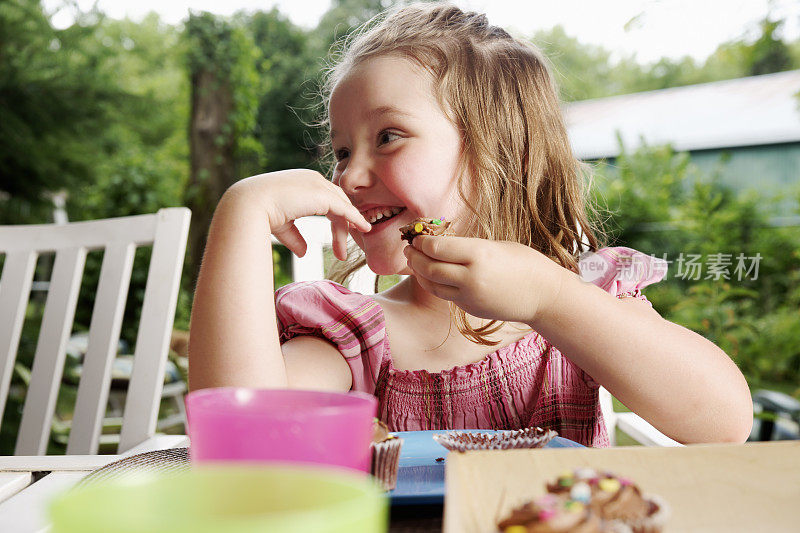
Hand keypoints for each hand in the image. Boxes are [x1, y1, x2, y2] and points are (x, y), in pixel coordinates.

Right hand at [227, 170, 370, 259]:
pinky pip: (345, 209)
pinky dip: (355, 219)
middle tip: (341, 252)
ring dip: (345, 231)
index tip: (337, 237)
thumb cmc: (260, 214)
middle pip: (337, 203)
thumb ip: (295, 237)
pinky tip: (364, 229)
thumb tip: (305, 252)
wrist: (249, 205)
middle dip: (341, 227)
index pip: (326, 199)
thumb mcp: (282, 226)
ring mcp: (318, 185)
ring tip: (343, 253)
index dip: (335, 218)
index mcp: (303, 182)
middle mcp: (313, 179)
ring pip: (341, 208)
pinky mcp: (323, 195)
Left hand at [403, 235, 566, 324]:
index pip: (436, 248)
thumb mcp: (496, 246)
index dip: (422, 242)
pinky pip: (446, 296)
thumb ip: (468, 248)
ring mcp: (470, 296)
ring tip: (414, 263)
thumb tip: (440, 245)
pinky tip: (433, 276)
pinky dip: (435, 284)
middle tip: (408, 249)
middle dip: (414, 257)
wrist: (545, 295)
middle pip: (429, 268)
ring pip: (432, 286)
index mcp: (479, 254)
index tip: (417, 236)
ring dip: (419, 273)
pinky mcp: (471, 308)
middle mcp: (471, 277)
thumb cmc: (525, 263)